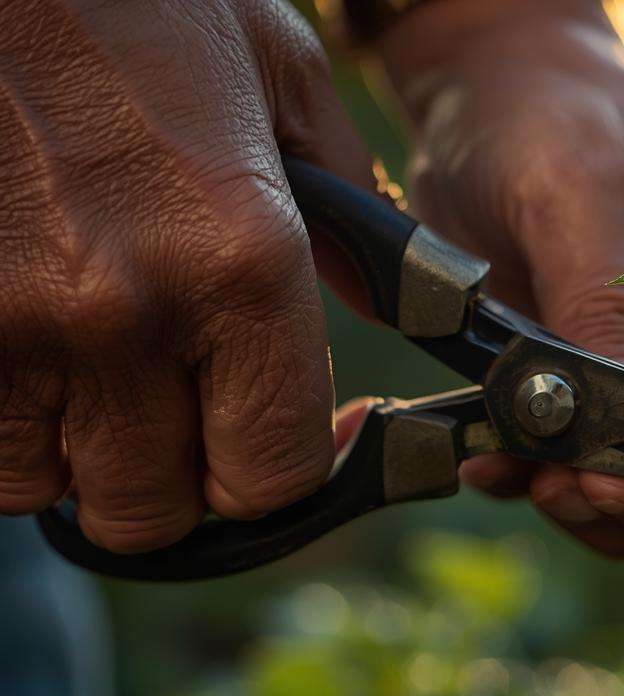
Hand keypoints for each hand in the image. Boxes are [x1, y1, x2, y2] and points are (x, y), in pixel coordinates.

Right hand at [0, 0, 373, 550]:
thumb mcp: (276, 73)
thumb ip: (351, 210)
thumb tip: (399, 301)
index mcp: (241, 263)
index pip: (274, 472)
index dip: (276, 472)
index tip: (269, 442)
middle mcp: (125, 314)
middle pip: (158, 509)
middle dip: (178, 478)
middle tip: (178, 413)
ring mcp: (8, 326)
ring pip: (53, 490)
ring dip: (81, 455)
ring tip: (97, 377)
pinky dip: (7, 427)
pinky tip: (30, 356)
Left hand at [379, 1, 623, 556]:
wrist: (495, 92)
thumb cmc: (555, 113)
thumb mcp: (574, 191)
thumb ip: (601, 308)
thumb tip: (617, 426)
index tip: (621, 483)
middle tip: (560, 483)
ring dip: (586, 504)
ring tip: (518, 465)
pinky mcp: (598, 395)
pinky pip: (589, 475)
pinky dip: (539, 483)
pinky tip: (489, 456)